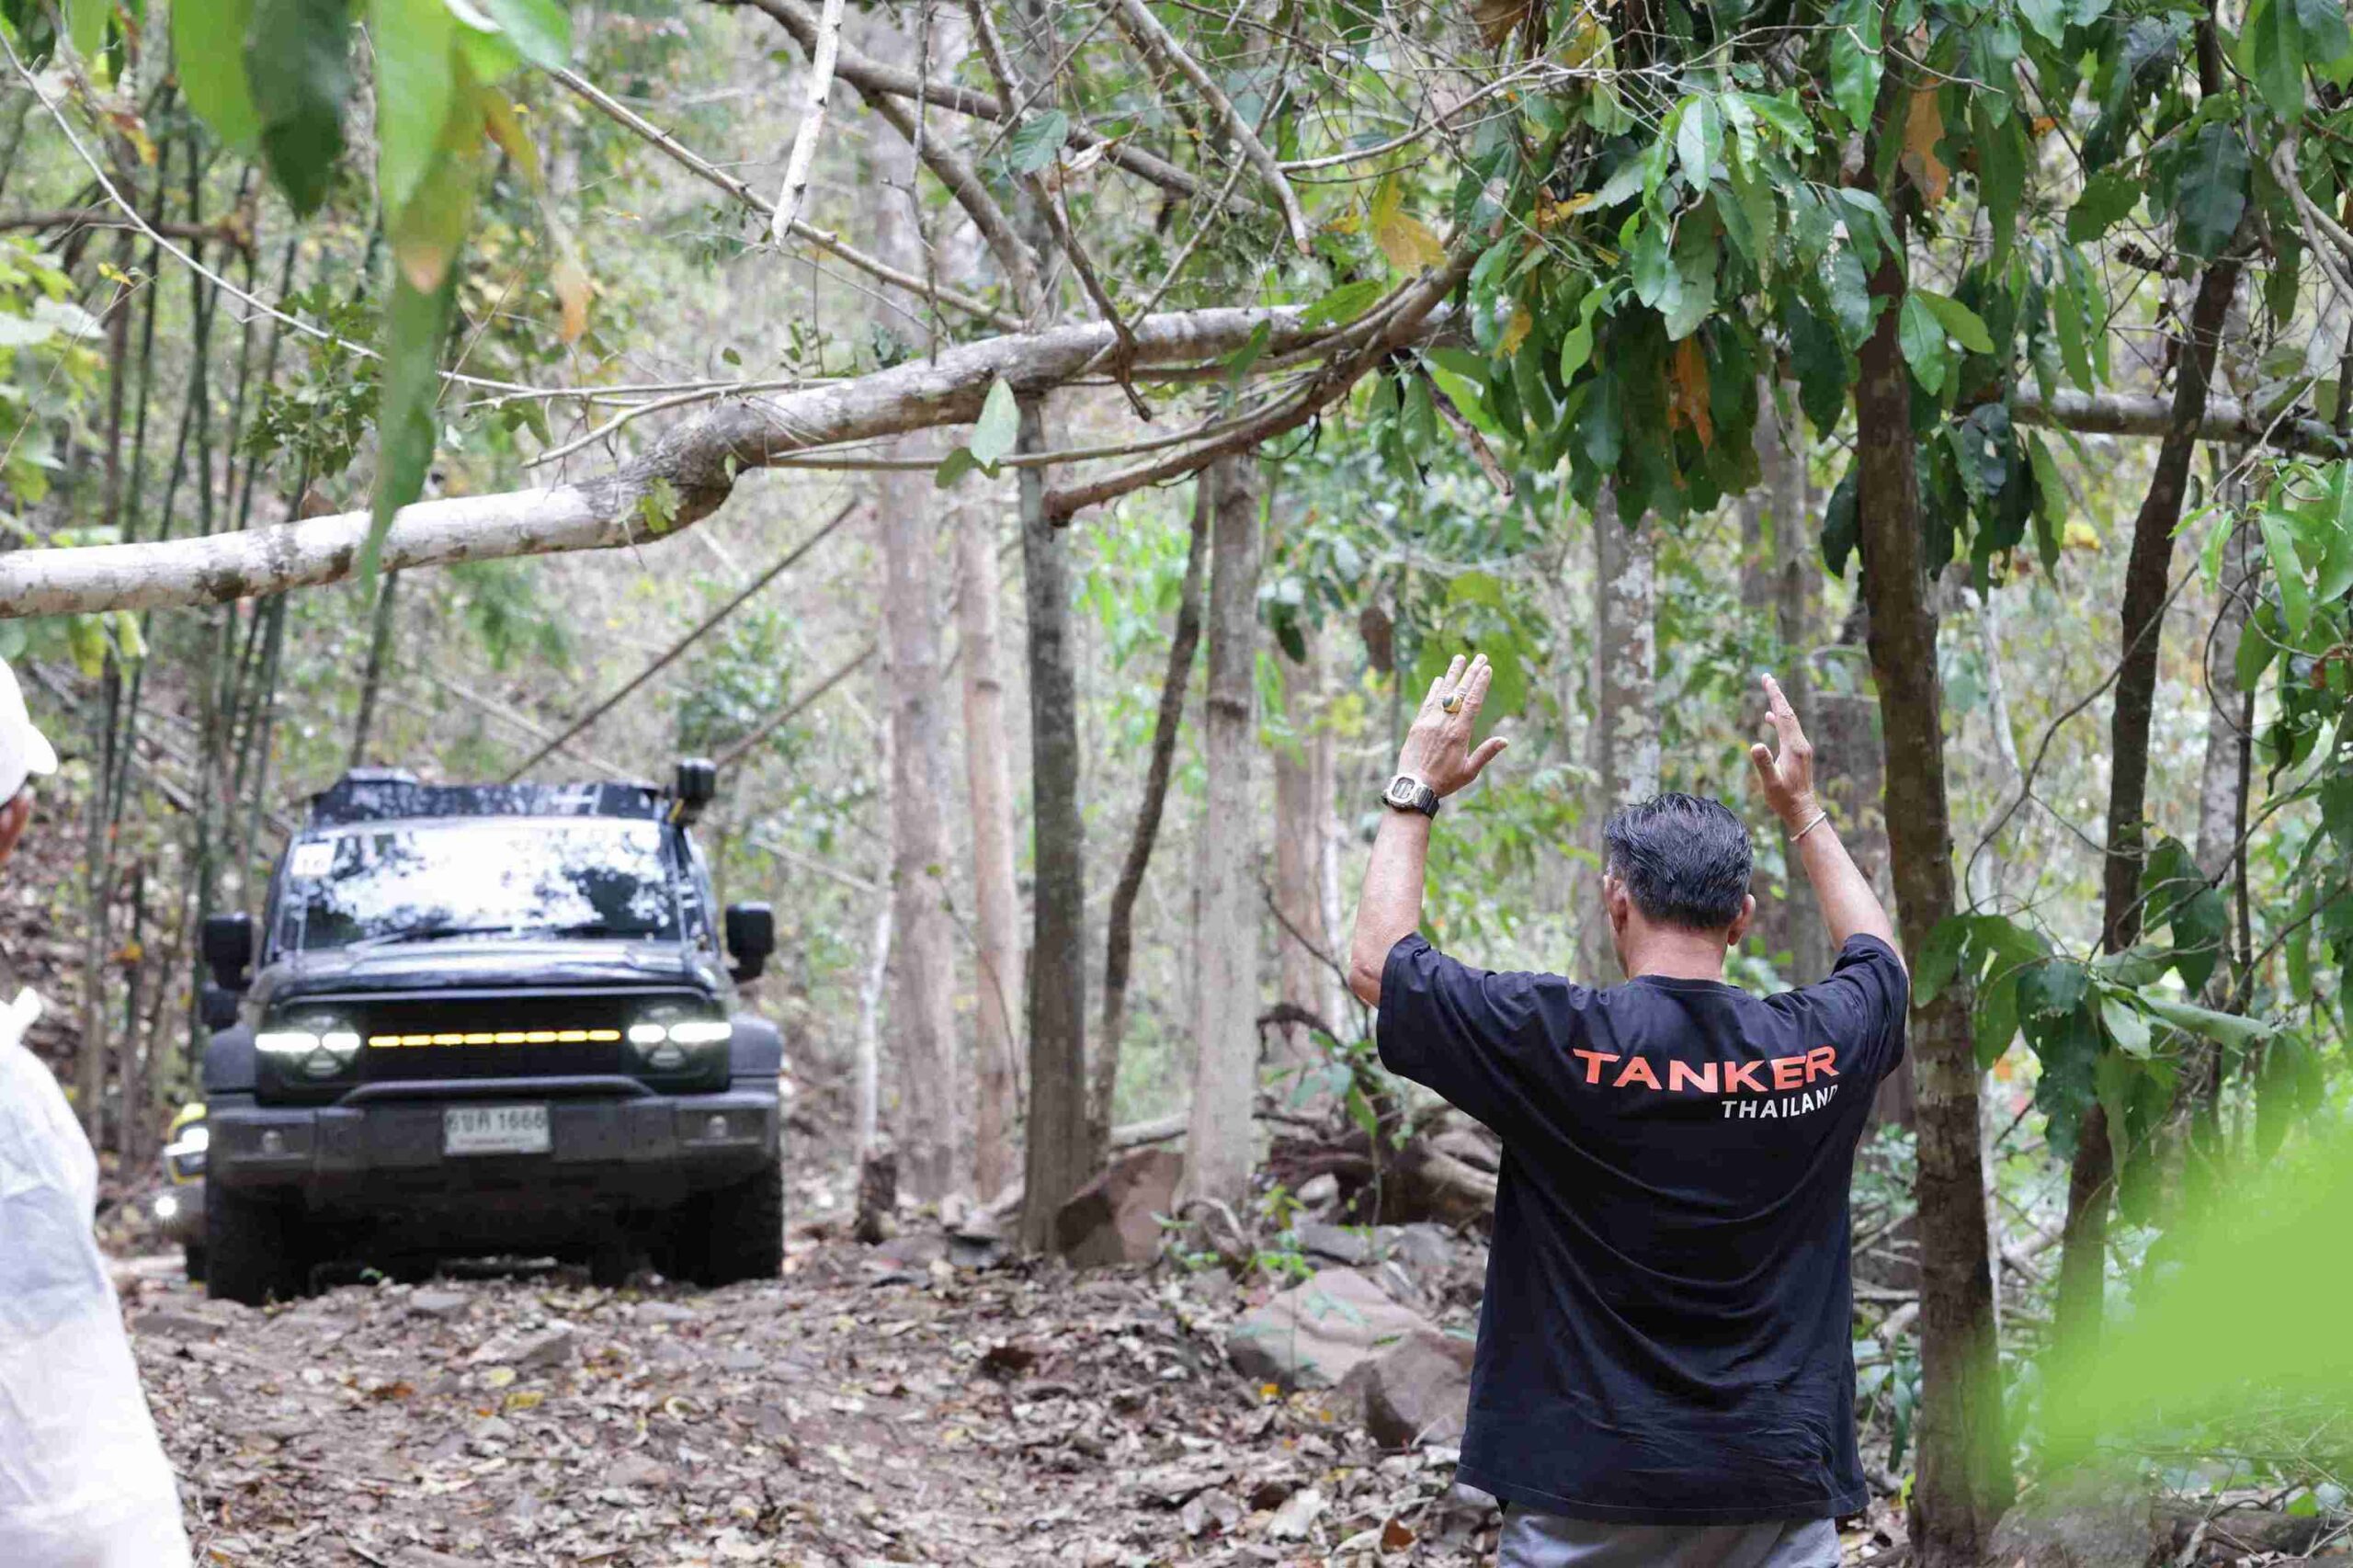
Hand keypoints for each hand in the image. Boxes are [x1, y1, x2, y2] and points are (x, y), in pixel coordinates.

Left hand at [1397, 653, 1508, 797]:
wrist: (1413, 786)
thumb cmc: (1444, 782)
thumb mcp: (1469, 772)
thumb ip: (1486, 753)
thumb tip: (1505, 740)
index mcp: (1459, 734)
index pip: (1473, 702)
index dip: (1480, 684)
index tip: (1486, 668)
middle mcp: (1444, 724)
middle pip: (1460, 693)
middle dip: (1471, 673)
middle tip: (1480, 657)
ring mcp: (1429, 722)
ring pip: (1443, 693)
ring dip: (1452, 674)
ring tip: (1459, 658)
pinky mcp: (1417, 725)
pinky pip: (1428, 703)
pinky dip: (1434, 690)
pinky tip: (1440, 680)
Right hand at [1746, 673, 1818, 827]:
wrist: (1802, 811)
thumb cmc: (1785, 799)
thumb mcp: (1771, 783)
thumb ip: (1763, 764)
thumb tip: (1755, 745)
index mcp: (1793, 747)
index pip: (1784, 714)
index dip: (1775, 696)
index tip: (1767, 679)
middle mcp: (1800, 744)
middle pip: (1789, 712)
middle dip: (1777, 694)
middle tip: (1767, 677)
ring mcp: (1801, 748)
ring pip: (1790, 720)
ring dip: (1779, 705)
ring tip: (1769, 691)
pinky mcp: (1799, 753)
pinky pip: (1788, 730)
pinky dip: (1780, 719)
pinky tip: (1770, 718)